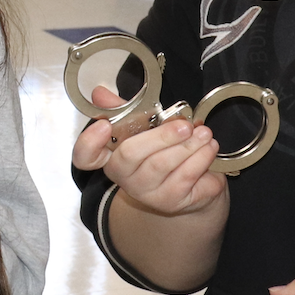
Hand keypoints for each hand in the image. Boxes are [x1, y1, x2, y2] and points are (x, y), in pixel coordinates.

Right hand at [72, 84, 228, 216]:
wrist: (194, 188)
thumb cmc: (164, 152)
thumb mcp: (146, 129)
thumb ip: (125, 110)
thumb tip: (100, 92)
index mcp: (112, 156)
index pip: (85, 156)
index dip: (88, 142)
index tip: (103, 125)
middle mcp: (124, 177)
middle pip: (130, 155)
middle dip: (160, 136)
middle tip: (185, 124)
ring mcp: (147, 193)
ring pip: (163, 164)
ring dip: (188, 144)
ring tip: (204, 132)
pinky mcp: (172, 202)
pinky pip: (186, 177)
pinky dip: (201, 158)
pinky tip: (209, 147)